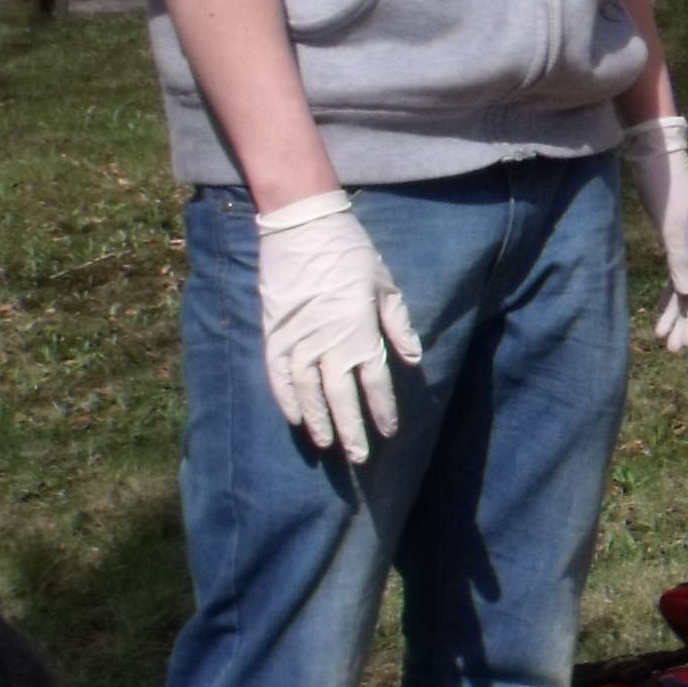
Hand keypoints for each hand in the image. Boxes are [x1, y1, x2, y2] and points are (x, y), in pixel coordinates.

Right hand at [253, 190, 421, 465]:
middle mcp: (328, 344)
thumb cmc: (350, 254)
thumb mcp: (385, 285)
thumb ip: (398, 324)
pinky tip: (294, 419)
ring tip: (327, 445)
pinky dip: (286, 399)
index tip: (388, 432)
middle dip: (351, 429)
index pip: (374, 382)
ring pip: (308, 393)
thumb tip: (414, 358)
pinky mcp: (273, 334)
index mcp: (359, 333)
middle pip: (340, 398)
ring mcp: (297, 341)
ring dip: (318, 422)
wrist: (302, 229)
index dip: (382, 410)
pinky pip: (277, 376)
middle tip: (358, 457)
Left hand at [620, 115, 687, 352]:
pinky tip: (660, 312)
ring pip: (686, 287)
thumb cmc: (664, 184)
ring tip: (665, 339)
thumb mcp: (671, 220)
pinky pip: (677, 276)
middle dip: (686, 322)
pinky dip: (669, 295)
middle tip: (674, 350)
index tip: (685, 344)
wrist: (656, 152)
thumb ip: (679, 256)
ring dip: (676, 312)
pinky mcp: (677, 239)